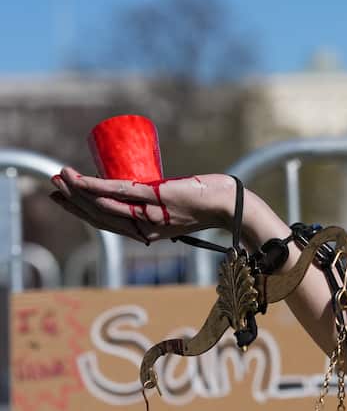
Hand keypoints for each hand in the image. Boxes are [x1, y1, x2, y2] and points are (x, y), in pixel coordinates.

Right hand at [50, 169, 236, 244]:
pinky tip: (79, 180)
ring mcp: (148, 213)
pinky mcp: (155, 197)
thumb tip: (148, 191)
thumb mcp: (176, 209)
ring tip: (60, 178)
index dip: (81, 211)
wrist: (230, 205)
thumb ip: (161, 204)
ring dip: (77, 191)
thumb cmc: (206, 203)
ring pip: (104, 204)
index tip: (62, 198)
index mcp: (146, 232)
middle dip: (72, 200)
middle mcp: (144, 228)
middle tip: (53, 184)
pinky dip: (96, 186)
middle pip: (99, 215)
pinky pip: (119, 192)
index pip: (106, 223)